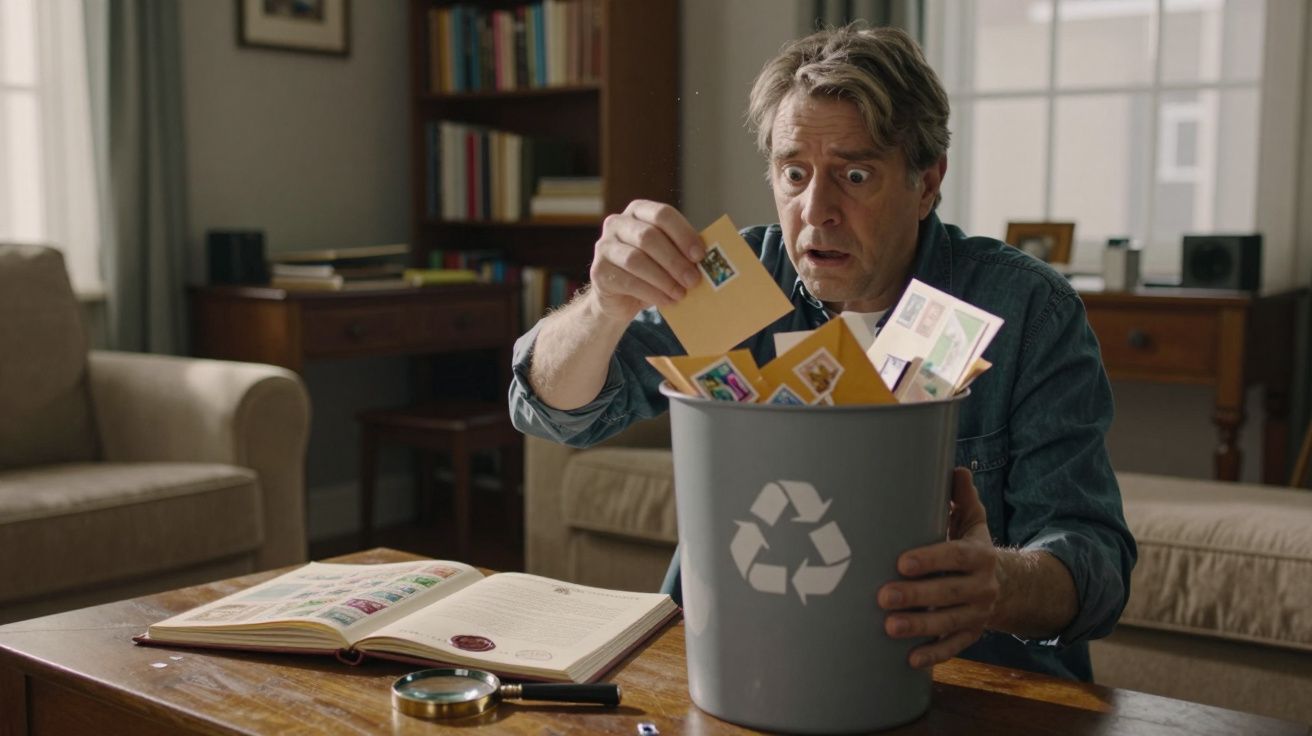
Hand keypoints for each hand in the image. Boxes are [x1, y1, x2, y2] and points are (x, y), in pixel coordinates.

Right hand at [588, 200, 704, 321]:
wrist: (620, 298)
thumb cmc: (651, 272)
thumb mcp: (668, 256)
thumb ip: (682, 251)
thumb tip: (709, 259)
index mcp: (638, 211)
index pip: (662, 214)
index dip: (683, 234)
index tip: (700, 255)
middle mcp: (617, 223)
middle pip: (648, 237)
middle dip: (675, 260)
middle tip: (694, 280)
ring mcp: (604, 246)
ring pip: (636, 260)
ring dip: (663, 279)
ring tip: (681, 293)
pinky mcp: (598, 271)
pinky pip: (627, 281)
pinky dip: (651, 293)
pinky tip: (667, 301)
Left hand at [877, 467, 1000, 668]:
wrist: (1010, 587)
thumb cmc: (975, 549)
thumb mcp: (974, 521)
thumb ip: (962, 497)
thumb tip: (954, 467)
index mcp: (980, 556)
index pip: (955, 557)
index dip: (930, 559)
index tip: (902, 562)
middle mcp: (981, 587)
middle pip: (948, 593)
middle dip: (916, 595)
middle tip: (883, 595)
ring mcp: (977, 613)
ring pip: (948, 623)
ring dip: (919, 627)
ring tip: (889, 626)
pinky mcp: (971, 634)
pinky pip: (953, 647)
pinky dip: (934, 654)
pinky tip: (909, 659)